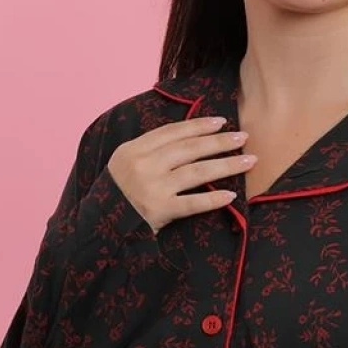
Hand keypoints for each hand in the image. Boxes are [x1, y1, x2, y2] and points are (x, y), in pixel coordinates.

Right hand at [106, 115, 255, 234]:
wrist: (98, 226)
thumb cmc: (117, 194)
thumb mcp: (124, 163)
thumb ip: (150, 150)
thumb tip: (189, 136)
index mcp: (134, 149)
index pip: (173, 132)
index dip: (199, 125)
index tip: (222, 121)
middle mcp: (143, 165)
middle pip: (189, 149)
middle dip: (220, 141)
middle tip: (244, 138)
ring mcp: (151, 188)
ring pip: (196, 172)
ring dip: (226, 165)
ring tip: (249, 161)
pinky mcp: (158, 211)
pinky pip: (191, 203)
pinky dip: (212, 198)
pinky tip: (231, 195)